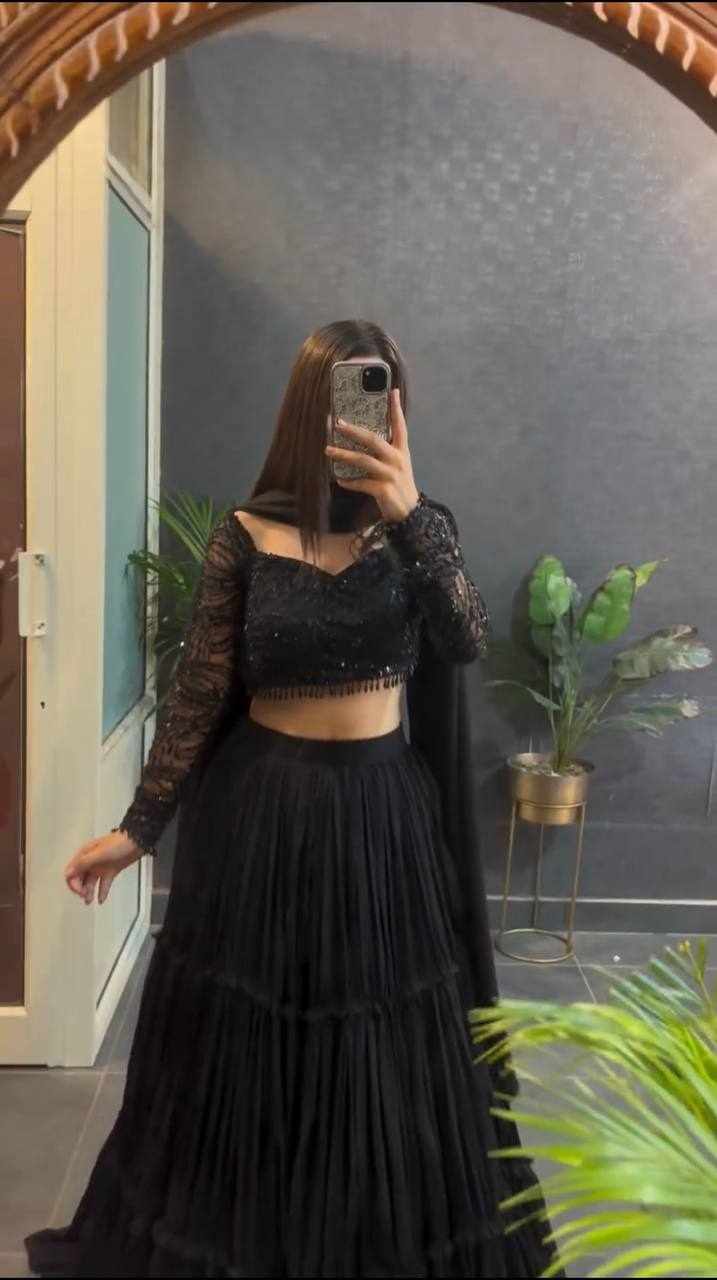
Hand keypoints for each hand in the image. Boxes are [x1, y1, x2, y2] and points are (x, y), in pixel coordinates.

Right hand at [64, 829, 143, 905]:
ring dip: (89, 892)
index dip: (73, 883)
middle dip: (80, 889)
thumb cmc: (119, 843)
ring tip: (89, 901)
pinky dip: (102, 892)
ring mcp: (100, 866)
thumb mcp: (99, 853)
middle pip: (79, 878)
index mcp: (85, 854)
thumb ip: (83, 863)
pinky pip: (103, 884)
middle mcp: (91, 861)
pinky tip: (101, 900)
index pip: (71, 872)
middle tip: (85, 897)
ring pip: (90, 882)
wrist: (137, 842)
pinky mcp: (110, 871)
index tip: (80, 891)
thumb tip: (69, 872)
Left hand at [325, 387, 420, 522]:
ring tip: (328, 450)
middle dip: (354, 431)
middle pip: (374, 440)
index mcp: (401, 451)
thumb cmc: (399, 486)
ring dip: (344, 455)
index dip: (396, 408)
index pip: (400, 425)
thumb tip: (361, 437)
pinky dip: (349, 482)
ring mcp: (391, 475)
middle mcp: (397, 460)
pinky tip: (339, 479)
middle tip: (338, 423)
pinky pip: (362, 483)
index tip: (392, 391)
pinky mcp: (384, 491)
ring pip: (364, 461)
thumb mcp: (397, 465)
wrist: (410, 514)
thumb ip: (385, 452)